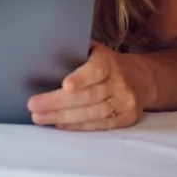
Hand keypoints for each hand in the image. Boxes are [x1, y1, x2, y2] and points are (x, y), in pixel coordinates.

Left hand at [27, 42, 145, 130]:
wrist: (143, 79)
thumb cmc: (107, 64)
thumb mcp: (96, 51)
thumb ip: (76, 50)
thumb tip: (43, 50)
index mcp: (110, 62)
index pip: (96, 70)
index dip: (81, 78)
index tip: (65, 85)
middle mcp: (120, 82)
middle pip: (88, 96)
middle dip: (57, 102)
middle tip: (33, 105)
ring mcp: (124, 102)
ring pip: (91, 113)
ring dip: (62, 117)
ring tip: (40, 117)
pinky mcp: (126, 118)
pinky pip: (99, 124)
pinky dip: (78, 126)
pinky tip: (59, 125)